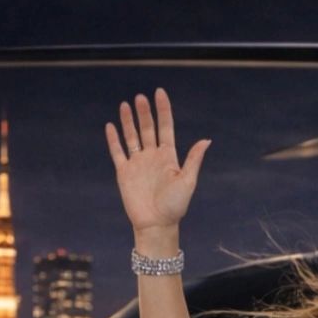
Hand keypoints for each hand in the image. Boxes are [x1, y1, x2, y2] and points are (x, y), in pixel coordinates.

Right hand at [105, 87, 210, 237]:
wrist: (156, 225)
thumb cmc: (175, 206)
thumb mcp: (187, 182)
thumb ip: (193, 160)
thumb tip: (206, 140)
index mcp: (168, 157)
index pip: (165, 127)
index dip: (163, 110)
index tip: (160, 92)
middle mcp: (152, 157)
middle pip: (147, 128)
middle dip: (144, 113)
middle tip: (140, 98)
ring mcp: (138, 163)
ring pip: (132, 136)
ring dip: (129, 121)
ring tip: (126, 104)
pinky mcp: (124, 172)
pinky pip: (118, 152)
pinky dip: (114, 139)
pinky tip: (111, 126)